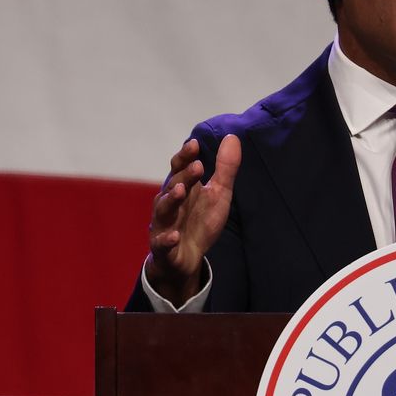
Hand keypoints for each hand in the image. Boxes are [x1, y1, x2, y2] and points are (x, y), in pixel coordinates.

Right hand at [145, 134, 240, 303]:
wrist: (186, 258)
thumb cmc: (200, 221)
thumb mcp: (218, 194)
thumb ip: (225, 168)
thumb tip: (232, 137)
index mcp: (181, 188)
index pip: (179, 167)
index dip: (185, 156)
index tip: (195, 144)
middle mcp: (169, 203)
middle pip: (173, 186)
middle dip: (184, 177)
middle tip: (197, 167)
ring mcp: (164, 225)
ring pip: (163, 210)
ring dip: (171, 200)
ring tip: (180, 191)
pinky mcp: (164, 248)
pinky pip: (163, 243)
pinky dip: (167, 239)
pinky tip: (175, 236)